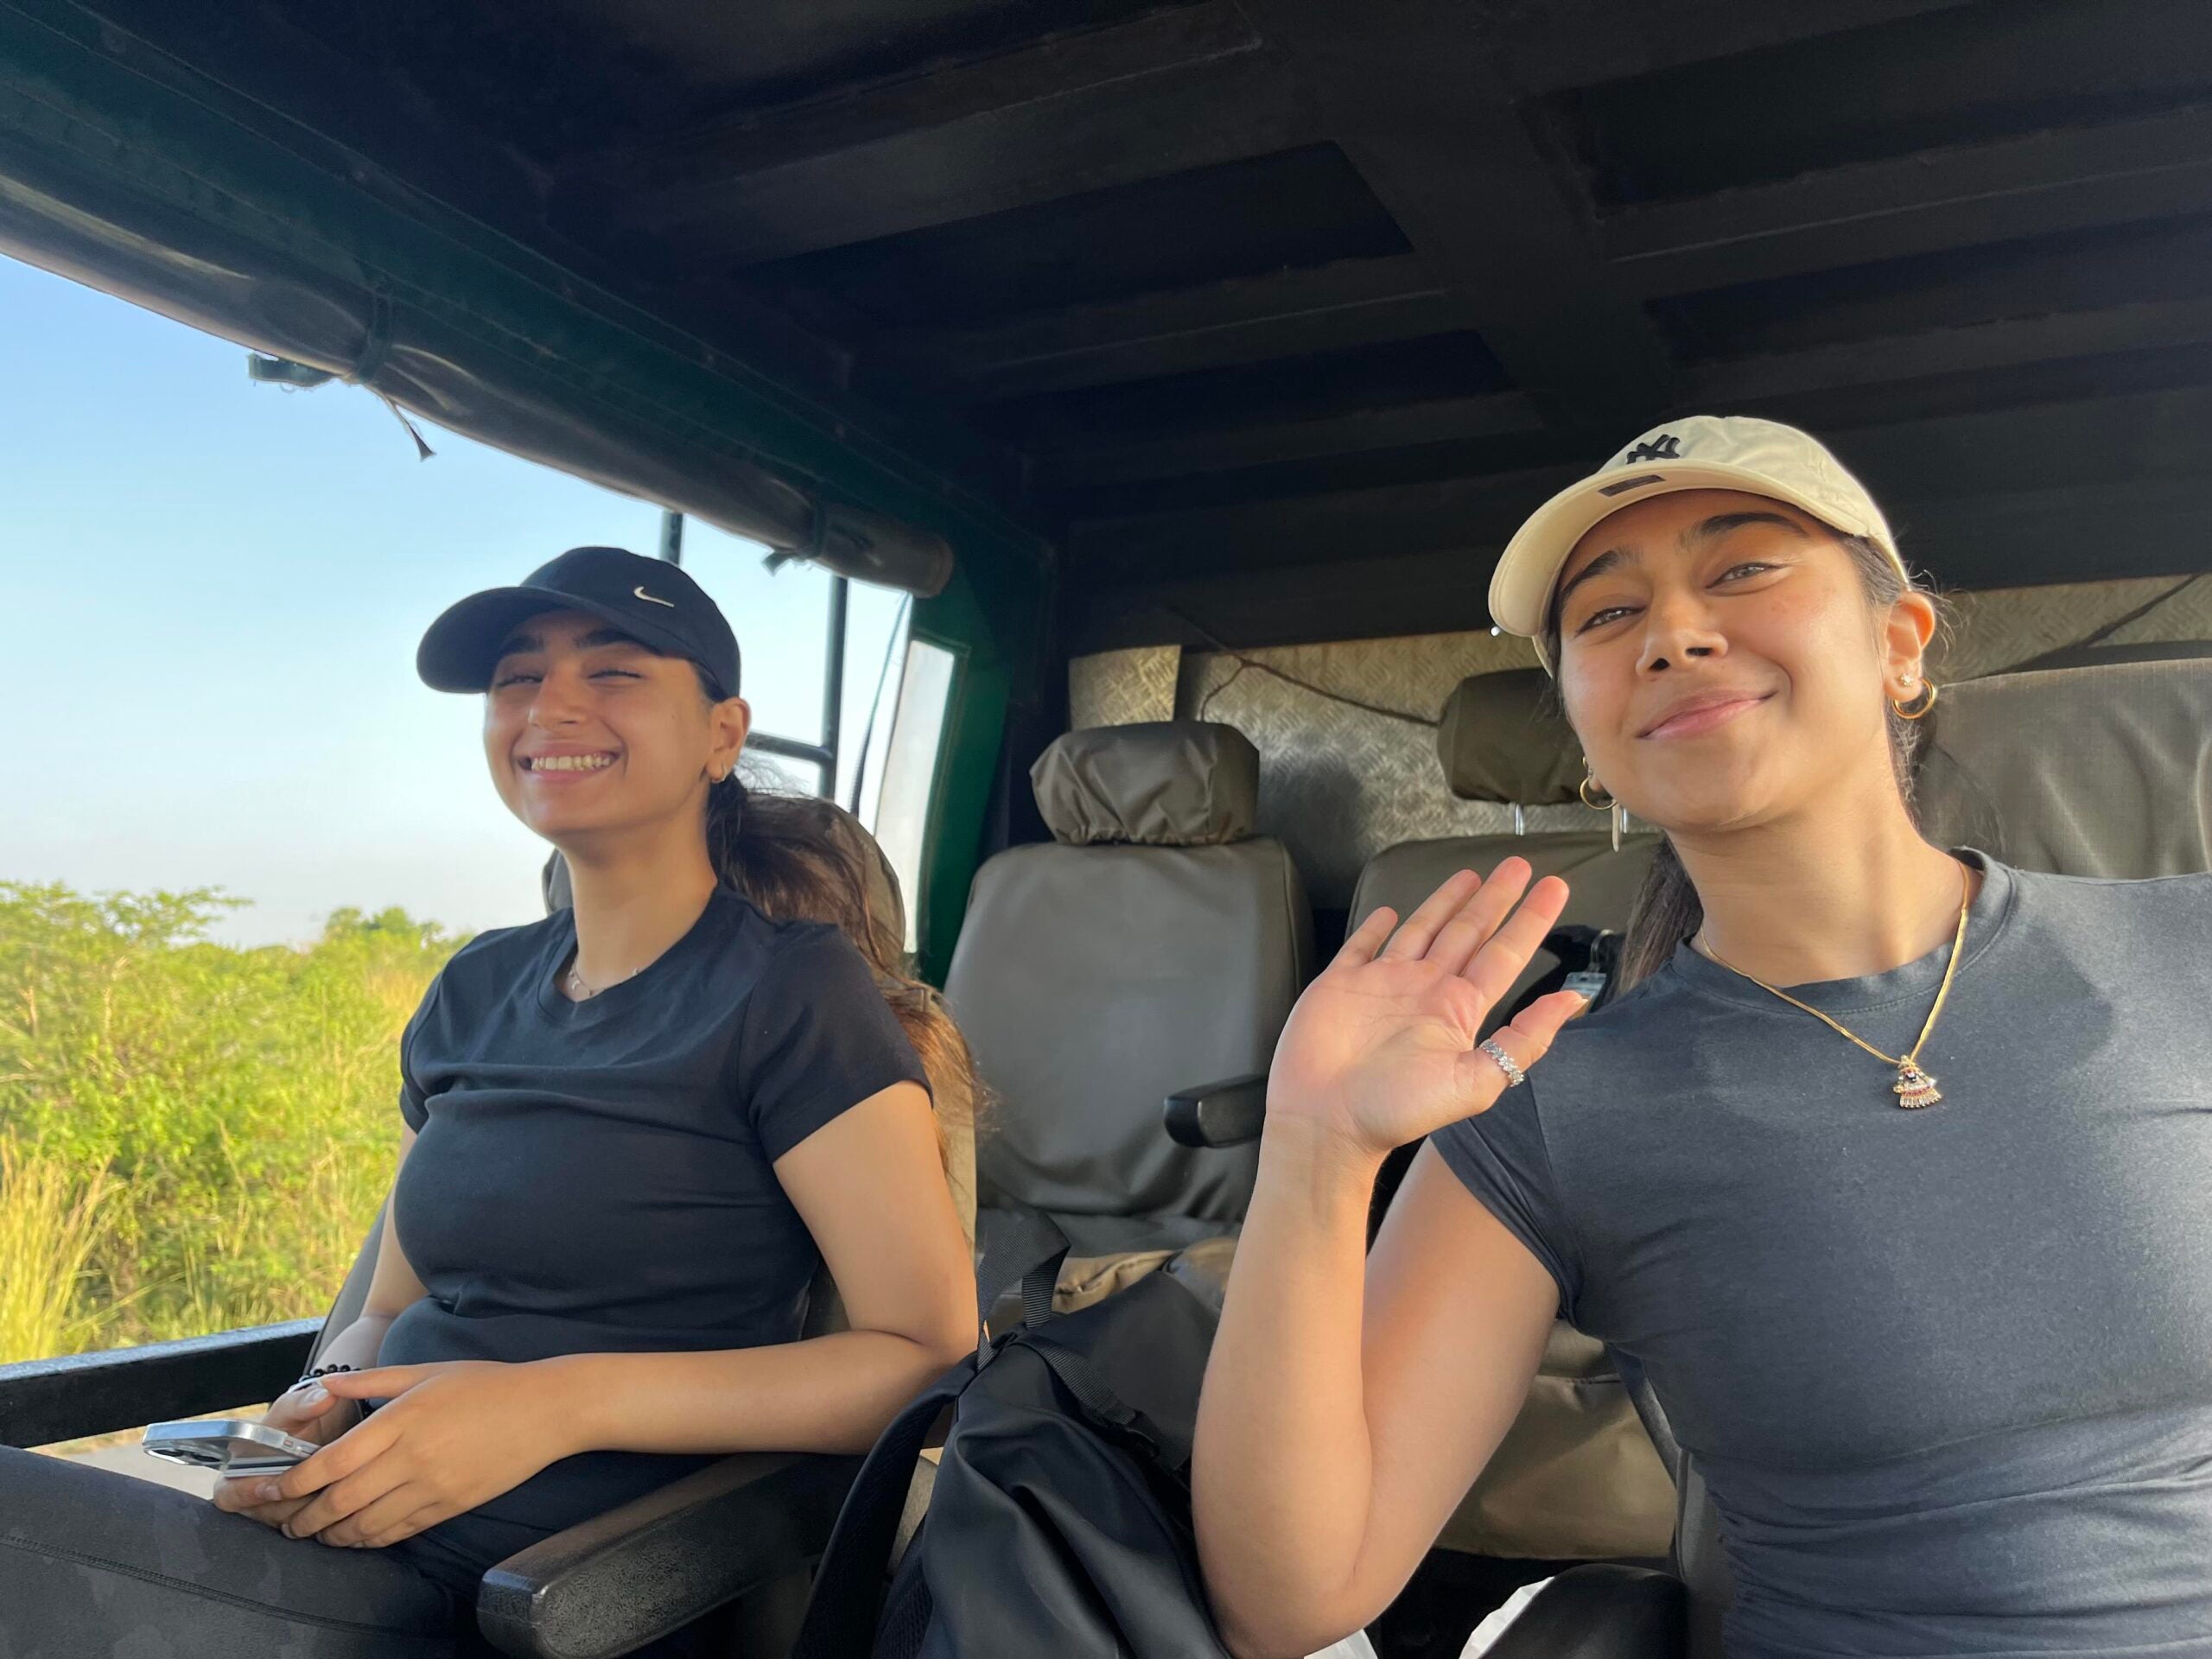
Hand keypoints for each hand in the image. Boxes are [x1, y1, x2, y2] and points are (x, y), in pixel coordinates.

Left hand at [236, 1361, 580, 1548]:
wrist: (544, 1410)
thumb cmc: (486, 1383)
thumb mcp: (426, 1371)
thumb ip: (371, 1380)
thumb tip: (324, 1385)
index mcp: (401, 1419)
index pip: (331, 1461)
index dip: (293, 1482)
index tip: (270, 1490)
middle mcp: (411, 1457)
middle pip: (339, 1500)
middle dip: (302, 1517)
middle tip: (283, 1522)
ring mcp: (431, 1486)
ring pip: (364, 1525)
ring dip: (330, 1534)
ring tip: (312, 1533)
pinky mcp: (449, 1505)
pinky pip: (397, 1532)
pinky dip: (367, 1539)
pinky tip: (354, 1536)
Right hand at [1263, 858, 1585, 1159]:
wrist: (1326, 1121)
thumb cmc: (1397, 1109)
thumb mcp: (1476, 1081)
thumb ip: (1525, 1040)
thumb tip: (1574, 1000)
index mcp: (1458, 1010)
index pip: (1505, 953)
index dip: (1530, 919)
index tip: (1554, 887)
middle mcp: (1426, 991)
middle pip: (1468, 932)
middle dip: (1494, 899)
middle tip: (1518, 865)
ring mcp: (1383, 983)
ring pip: (1422, 929)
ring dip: (1445, 903)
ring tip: (1470, 876)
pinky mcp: (1341, 982)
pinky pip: (1363, 944)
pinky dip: (1376, 926)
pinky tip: (1388, 911)